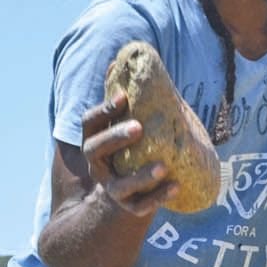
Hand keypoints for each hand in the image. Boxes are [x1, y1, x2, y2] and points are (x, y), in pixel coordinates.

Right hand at [79, 94, 179, 217]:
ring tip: (162, 166)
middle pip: (95, 150)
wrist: (131, 190)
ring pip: (120, 186)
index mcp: (94, 141)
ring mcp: (112, 188)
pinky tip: (176, 185)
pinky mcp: (130, 206)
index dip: (103, 110)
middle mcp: (97, 166)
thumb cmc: (130, 147)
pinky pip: (141, 206)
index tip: (123, 96)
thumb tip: (119, 60)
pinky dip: (159, 197)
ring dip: (141, 176)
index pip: (89, 123)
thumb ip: (122, 99)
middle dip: (115, 137)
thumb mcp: (124, 123)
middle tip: (139, 127)